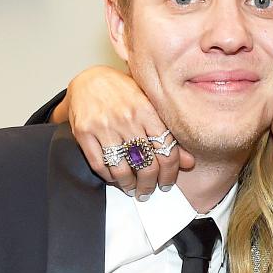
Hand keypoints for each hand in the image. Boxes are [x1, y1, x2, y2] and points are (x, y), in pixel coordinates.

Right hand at [55, 65, 193, 198]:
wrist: (88, 81)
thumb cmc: (124, 94)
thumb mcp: (149, 106)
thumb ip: (168, 134)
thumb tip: (189, 162)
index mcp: (147, 110)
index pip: (166, 151)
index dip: (169, 174)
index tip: (166, 183)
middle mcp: (126, 118)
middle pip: (146, 165)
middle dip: (149, 185)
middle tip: (148, 191)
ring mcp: (104, 126)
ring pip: (122, 170)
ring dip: (129, 185)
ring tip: (132, 188)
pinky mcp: (84, 132)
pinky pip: (100, 165)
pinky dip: (109, 177)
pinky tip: (115, 178)